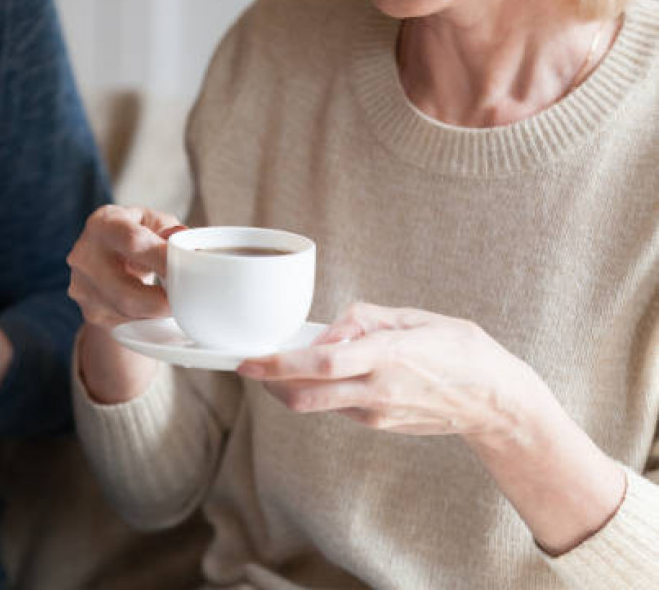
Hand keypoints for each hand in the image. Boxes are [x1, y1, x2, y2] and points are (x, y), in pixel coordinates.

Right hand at [66, 205, 183, 402]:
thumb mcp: (151, 223)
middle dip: (160, 301)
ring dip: (155, 312)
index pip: (133, 243)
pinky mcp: (90, 311)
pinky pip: (125, 323)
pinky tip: (152, 306)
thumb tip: (184, 241)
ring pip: (127, 312)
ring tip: (170, 300)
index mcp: (103, 224)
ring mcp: (83, 287)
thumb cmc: (133, 235)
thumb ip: (168, 231)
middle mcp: (85, 256)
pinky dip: (145, 318)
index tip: (185, 271)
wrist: (101, 256)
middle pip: (126, 292)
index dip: (161, 259)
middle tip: (183, 301)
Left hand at [238, 302, 544, 438]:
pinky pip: (338, 407)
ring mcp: (377, 414)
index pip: (320, 363)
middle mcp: (377, 390)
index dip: (278, 365)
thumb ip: (363, 321)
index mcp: (386, 356)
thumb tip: (325, 334)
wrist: (494, 400)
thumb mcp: (413, 317)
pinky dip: (322, 391)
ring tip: (286, 364)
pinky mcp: (379, 425)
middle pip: (306, 397)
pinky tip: (329, 375)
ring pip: (318, 404)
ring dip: (293, 387)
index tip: (249, 360)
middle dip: (270, 384)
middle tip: (250, 367)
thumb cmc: (458, 349)